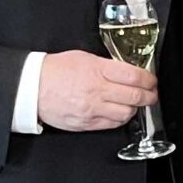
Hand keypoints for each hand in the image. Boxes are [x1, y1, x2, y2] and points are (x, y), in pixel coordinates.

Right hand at [37, 51, 156, 131]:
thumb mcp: (83, 58)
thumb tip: (127, 72)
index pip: (134, 76)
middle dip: (149, 96)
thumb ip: (107, 66)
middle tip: (152, 94)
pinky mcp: (86, 123)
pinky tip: (119, 112)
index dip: (149, 80)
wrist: (30, 87)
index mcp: (97, 70)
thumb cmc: (54, 71)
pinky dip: (120, 118)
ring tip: (135, 103)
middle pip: (135, 97)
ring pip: (126, 113)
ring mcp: (91, 109)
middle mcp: (96, 91)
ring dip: (135, 108)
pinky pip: (112, 124)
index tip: (152, 81)